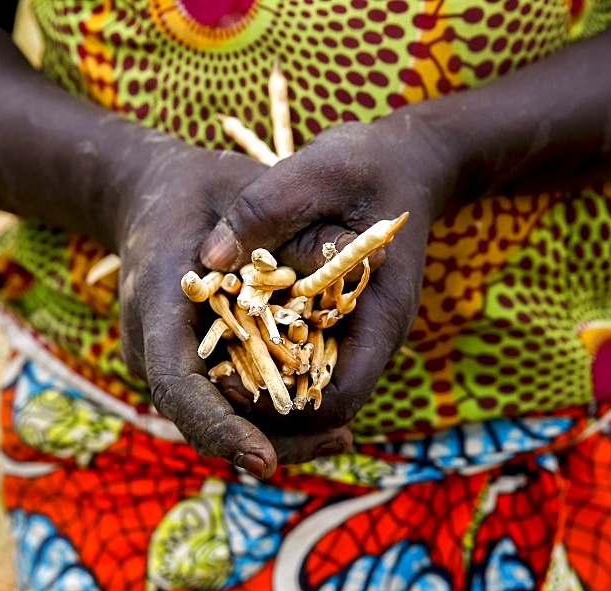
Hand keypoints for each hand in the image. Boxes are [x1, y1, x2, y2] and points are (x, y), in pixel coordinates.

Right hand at [115, 140, 351, 476]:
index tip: (264, 461)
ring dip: (271, 435)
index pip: (176, 384)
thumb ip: (288, 231)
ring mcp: (158, 361)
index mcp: (154, 304)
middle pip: (200, 419)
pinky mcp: (180, 365)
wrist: (152, 196)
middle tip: (339, 442)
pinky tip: (317, 416)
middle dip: (264, 443)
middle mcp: (147, 345)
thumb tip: (358, 264)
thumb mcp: (244, 193)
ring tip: (339, 437)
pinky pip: (218, 401)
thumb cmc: (201, 190)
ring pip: (211, 419)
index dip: (219, 427)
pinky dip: (262, 414)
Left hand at [199, 119, 457, 432]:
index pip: (340, 398)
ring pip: (308, 392)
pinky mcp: (335, 321)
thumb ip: (265, 208)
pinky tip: (225, 343)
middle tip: (206, 386)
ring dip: (262, 391)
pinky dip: (265, 361)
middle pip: (320, 410)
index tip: (228, 384)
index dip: (285, 407)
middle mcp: (371, 337)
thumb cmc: (369, 163)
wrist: (404, 159)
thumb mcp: (319, 170)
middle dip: (266, 411)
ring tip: (207, 373)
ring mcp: (355, 332)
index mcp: (381, 317)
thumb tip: (209, 256)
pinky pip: (299, 360)